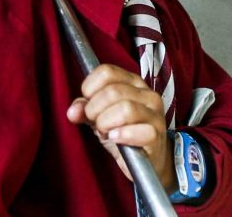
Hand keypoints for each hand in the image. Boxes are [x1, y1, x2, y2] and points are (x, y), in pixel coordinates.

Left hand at [66, 63, 174, 189]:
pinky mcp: (157, 135)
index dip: (90, 87)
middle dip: (95, 109)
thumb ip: (84, 108)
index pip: (107, 72)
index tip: (87, 102)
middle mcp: (147, 94)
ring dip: (106, 122)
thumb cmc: (121, 131)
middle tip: (95, 122)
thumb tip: (73, 112)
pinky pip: (141, 131)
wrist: (145, 158)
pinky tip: (114, 138)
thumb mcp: (98, 115)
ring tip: (104, 131)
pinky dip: (122, 135)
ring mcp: (155, 114)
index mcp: (132, 82)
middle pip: (113, 91)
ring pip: (126, 109)